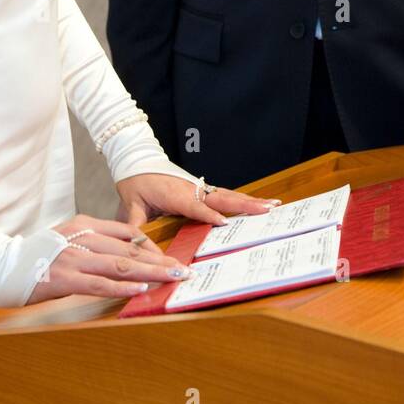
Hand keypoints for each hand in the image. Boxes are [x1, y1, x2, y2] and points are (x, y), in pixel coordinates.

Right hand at [27, 213, 195, 302]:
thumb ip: (93, 244)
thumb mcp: (67, 240)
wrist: (0, 265)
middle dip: (159, 260)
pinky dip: (122, 285)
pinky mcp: (64, 277)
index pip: (126, 233)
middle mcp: (81, 237)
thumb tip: (126, 256)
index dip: (151, 247)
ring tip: (171, 278)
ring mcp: (72, 256)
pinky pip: (99, 282)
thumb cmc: (36, 257)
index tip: (169, 258)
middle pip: (129, 249)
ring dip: (149, 272)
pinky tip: (140, 289)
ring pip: (119, 264)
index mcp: (83, 224)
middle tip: (182, 269)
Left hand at [115, 173, 279, 228]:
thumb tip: (135, 243)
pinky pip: (224, 196)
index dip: (208, 215)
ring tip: (272, 206)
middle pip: (221, 198)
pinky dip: (242, 200)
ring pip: (227, 195)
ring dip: (250, 201)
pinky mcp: (202, 190)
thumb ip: (134, 224)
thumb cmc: (134, 182)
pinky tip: (258, 205)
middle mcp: (191, 189)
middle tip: (267, 209)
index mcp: (174, 193)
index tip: (224, 222)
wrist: (137, 160)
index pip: (193, 206)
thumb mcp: (130, 204)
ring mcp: (199, 188)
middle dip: (244, 204)